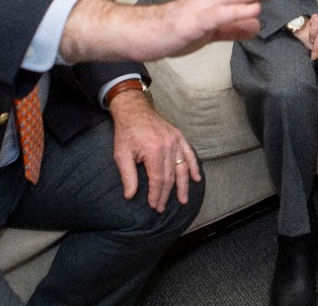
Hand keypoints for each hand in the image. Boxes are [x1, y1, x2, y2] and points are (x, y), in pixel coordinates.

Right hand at [61, 0, 303, 63]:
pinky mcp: (191, 23)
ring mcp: (200, 10)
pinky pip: (217, 17)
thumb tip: (256, 24)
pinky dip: (235, 12)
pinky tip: (251, 11)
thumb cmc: (169, 31)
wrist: (137, 34)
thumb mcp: (209, 31)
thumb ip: (232, 27)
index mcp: (216, 4)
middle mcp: (210, 1)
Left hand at [108, 90, 200, 211]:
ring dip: (183, 185)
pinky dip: (194, 167)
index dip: (156, 194)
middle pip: (170, 176)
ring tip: (183, 200)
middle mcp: (168, 146)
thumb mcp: (121, 154)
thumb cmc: (126, 132)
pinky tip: (196, 178)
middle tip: (161, 207)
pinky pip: (189, 154)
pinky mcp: (178, 136)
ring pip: (182, 168)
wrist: (134, 110)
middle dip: (166, 194)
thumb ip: (127, 176)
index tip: (154, 205)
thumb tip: (130, 196)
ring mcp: (175, 140)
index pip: (158, 179)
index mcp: (154, 150)